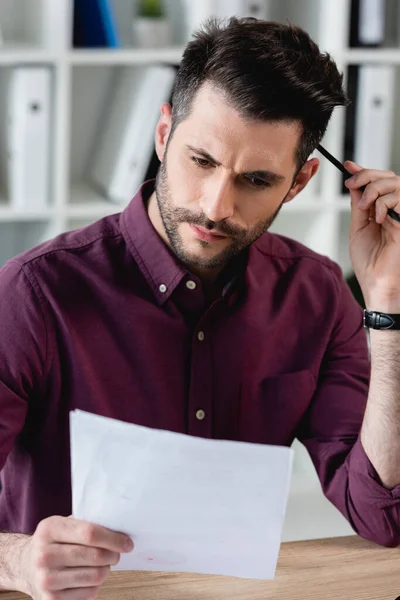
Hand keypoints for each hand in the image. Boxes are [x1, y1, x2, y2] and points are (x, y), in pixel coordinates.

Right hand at [18, 515, 133, 599]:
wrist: (25, 565)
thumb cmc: (54, 542)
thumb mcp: (63, 524)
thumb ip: (87, 523)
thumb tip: (120, 530)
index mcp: (49, 529)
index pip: (90, 533)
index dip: (113, 539)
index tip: (128, 543)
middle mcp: (44, 555)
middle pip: (95, 556)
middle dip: (113, 555)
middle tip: (116, 553)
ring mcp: (46, 579)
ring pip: (96, 576)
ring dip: (106, 570)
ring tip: (101, 564)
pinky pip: (90, 593)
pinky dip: (95, 585)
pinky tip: (87, 577)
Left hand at [345, 160, 399, 309]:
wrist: (377, 283)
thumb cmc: (369, 262)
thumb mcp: (358, 228)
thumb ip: (359, 205)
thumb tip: (354, 184)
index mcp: (382, 210)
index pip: (378, 182)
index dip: (364, 171)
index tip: (348, 165)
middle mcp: (395, 209)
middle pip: (388, 176)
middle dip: (367, 175)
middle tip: (352, 184)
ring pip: (395, 182)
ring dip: (375, 189)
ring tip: (365, 208)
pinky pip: (399, 198)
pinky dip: (384, 204)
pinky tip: (378, 219)